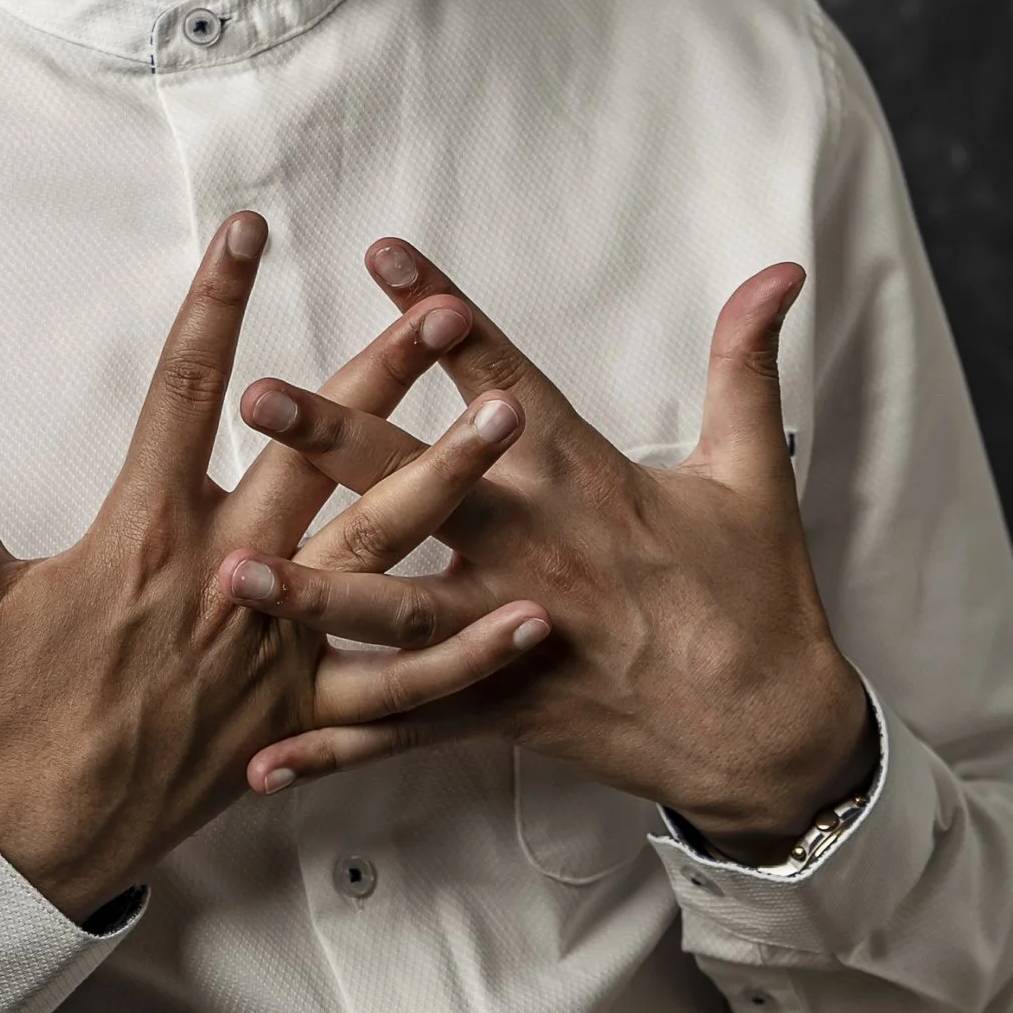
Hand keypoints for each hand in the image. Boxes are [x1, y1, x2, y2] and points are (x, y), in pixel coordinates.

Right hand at [0, 215, 552, 918]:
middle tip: (438, 308)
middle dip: (379, 375)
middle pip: (315, 456)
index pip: (186, 393)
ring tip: (509, 415)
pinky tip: (532, 615)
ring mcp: (273, 651)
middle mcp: (225, 581)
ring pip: (378, 552)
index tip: (249, 230)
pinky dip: (466, 655)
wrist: (31, 839)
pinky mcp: (302, 715)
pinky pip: (399, 689)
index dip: (217, 304)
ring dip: (447, 480)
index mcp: (144, 537)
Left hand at [221, 240, 874, 859]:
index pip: (504, 378)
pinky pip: (406, 731)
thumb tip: (778, 270)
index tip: (382, 253)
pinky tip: (261, 759)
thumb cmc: (758, 597)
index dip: (444, 312)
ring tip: (234, 571)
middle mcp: (537, 552)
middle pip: (422, 484)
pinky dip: (336, 748)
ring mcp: (512, 634)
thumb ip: (745, 364)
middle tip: (257, 396)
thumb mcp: (755, 472)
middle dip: (336, 438)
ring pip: (398, 610)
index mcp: (587, 481)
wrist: (772, 734)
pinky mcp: (503, 710)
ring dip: (313, 592)